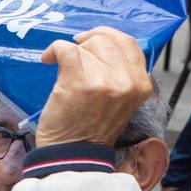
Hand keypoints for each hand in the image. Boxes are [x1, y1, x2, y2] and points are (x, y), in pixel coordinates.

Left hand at [34, 27, 153, 146]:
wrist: (72, 154)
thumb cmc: (91, 129)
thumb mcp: (120, 101)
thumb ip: (120, 75)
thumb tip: (99, 45)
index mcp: (141, 85)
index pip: (130, 43)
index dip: (107, 35)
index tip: (89, 41)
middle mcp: (127, 82)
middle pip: (107, 41)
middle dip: (86, 45)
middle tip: (73, 57)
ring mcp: (104, 81)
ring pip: (87, 46)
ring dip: (70, 51)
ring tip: (60, 65)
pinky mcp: (79, 82)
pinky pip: (67, 50)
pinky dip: (54, 49)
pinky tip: (48, 59)